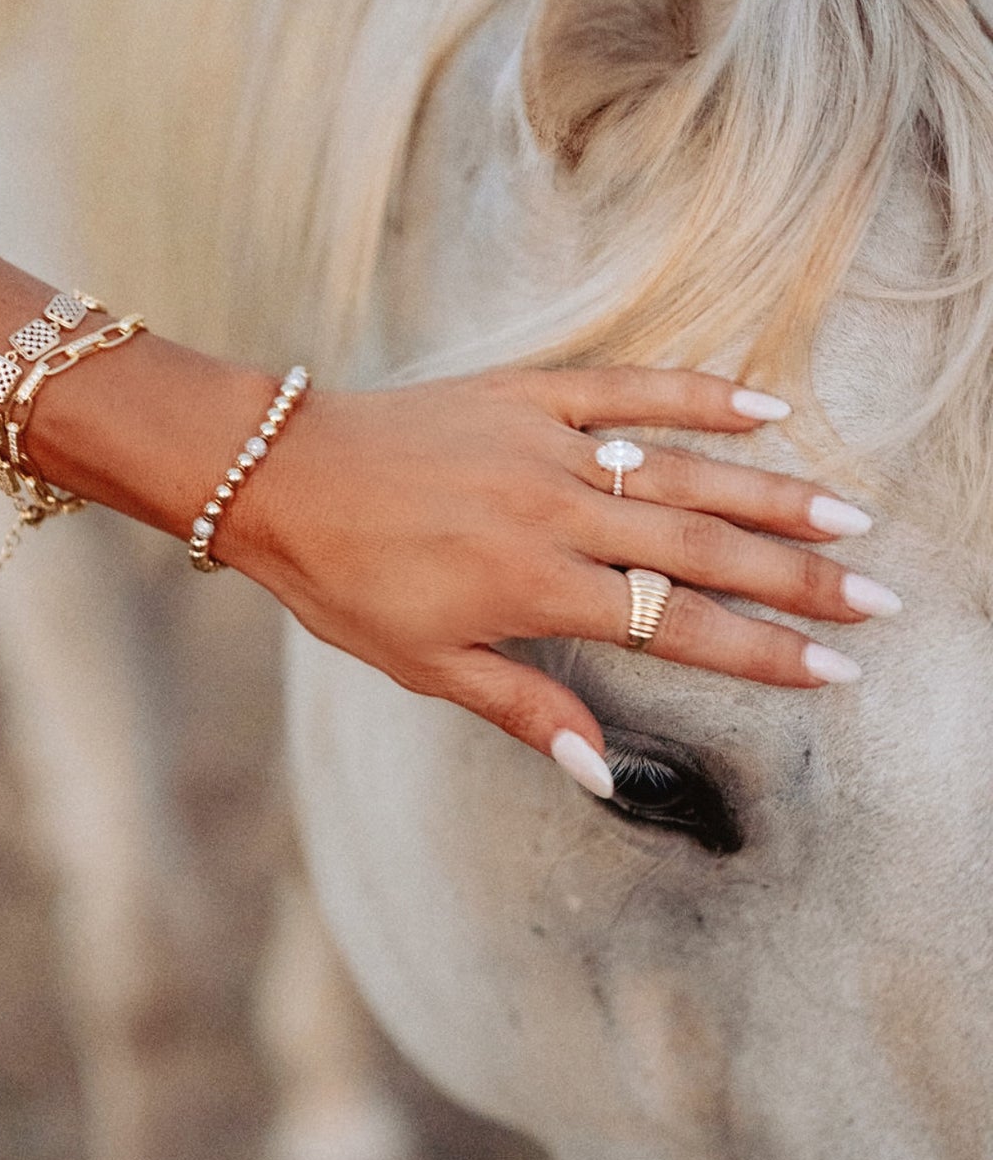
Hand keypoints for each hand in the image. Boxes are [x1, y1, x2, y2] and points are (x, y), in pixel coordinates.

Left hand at [218, 365, 900, 795]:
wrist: (282, 476)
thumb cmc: (347, 583)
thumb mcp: (426, 666)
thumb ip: (525, 710)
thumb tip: (605, 770)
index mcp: (532, 588)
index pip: (675, 626)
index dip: (760, 651)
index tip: (832, 669)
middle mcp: (552, 513)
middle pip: (701, 550)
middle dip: (797, 578)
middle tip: (876, 598)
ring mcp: (544, 446)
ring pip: (681, 472)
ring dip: (771, 494)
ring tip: (849, 516)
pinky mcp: (526, 393)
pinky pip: (625, 389)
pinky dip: (696, 396)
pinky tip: (764, 407)